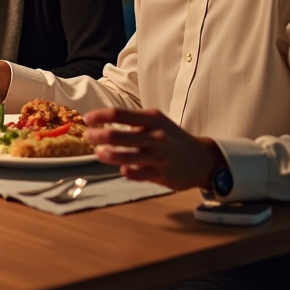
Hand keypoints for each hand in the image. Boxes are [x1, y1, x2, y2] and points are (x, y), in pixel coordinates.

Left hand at [83, 108, 226, 190]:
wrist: (202, 159)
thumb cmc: (171, 137)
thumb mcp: (156, 121)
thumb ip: (132, 120)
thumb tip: (102, 121)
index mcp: (151, 119)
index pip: (119, 114)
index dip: (99, 116)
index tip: (87, 119)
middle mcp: (155, 136)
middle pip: (118, 135)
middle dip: (98, 136)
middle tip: (88, 136)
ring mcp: (158, 156)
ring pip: (125, 156)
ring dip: (107, 155)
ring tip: (98, 153)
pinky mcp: (162, 175)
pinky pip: (139, 174)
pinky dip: (127, 171)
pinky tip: (122, 169)